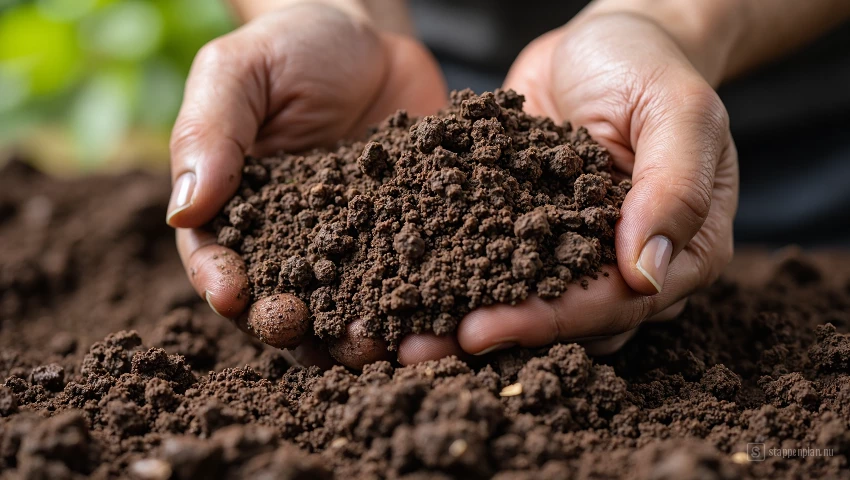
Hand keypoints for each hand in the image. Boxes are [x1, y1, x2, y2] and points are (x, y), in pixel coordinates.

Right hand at [167, 4, 445, 367]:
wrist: (373, 39)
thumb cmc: (293, 46)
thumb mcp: (240, 71)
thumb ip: (210, 132)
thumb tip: (186, 208)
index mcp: (238, 207)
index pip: (216, 255)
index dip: (220, 280)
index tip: (232, 295)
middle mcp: (293, 238)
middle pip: (282, 296)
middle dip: (289, 322)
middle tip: (300, 330)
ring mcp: (353, 244)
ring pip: (346, 304)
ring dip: (352, 331)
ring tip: (369, 343)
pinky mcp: (405, 237)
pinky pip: (408, 278)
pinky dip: (415, 304)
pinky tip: (427, 318)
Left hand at [399, 12, 737, 362]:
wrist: (605, 40)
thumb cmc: (651, 67)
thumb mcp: (678, 112)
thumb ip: (674, 187)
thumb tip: (647, 277)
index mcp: (677, 252)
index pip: (611, 304)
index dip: (546, 322)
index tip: (479, 331)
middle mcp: (621, 263)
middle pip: (558, 317)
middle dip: (488, 333)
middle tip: (416, 349)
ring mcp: (568, 247)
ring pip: (517, 297)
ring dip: (458, 313)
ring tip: (395, 331)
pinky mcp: (520, 225)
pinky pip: (485, 255)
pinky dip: (446, 270)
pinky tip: (396, 280)